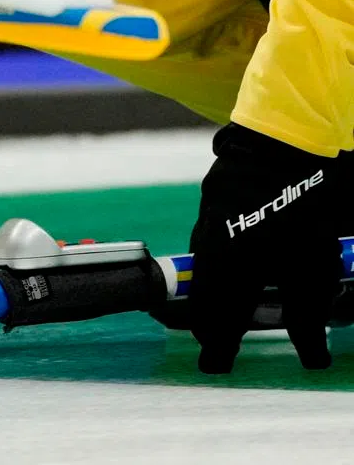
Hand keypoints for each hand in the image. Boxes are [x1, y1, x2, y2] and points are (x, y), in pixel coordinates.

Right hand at [189, 122, 343, 372]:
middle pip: (202, 296)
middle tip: (215, 339)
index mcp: (230, 274)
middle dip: (208, 321)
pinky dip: (215, 262)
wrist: (281, 149)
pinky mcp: (210, 201)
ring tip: (224, 303)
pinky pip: (207, 243)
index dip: (217, 347)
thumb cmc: (300, 215)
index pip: (217, 322)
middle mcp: (210, 251)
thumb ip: (306, 317)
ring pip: (203, 268)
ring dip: (211, 290)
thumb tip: (311, 355)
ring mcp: (206, 223)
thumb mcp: (312, 272)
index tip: (214, 365)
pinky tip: (232, 259)